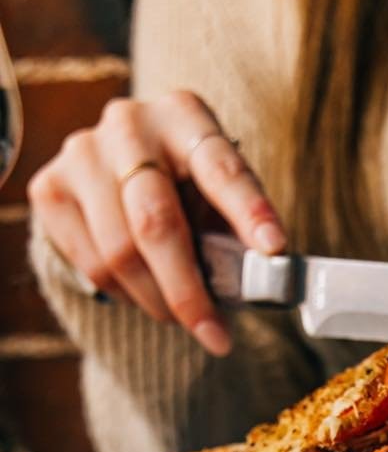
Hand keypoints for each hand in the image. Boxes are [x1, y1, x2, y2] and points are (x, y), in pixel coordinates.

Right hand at [27, 90, 286, 354]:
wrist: (118, 178)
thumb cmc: (187, 193)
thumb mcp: (220, 203)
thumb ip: (240, 234)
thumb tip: (268, 280)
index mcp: (185, 116)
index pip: (220, 166)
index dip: (248, 210)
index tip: (273, 248)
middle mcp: (128, 124)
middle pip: (156, 221)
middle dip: (188, 291)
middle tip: (215, 335)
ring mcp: (82, 153)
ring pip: (119, 252)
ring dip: (157, 301)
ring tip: (181, 316)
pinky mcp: (50, 188)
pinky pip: (90, 264)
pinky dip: (124, 294)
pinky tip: (142, 292)